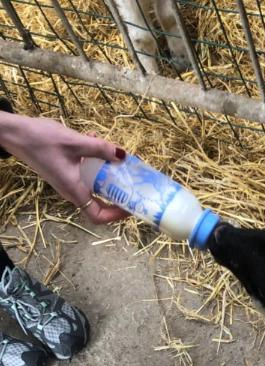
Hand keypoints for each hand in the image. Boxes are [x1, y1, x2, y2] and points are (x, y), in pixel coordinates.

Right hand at [0, 113, 128, 224]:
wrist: (13, 132)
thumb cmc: (39, 139)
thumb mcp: (73, 141)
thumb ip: (98, 148)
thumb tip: (122, 155)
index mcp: (74, 190)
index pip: (98, 215)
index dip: (116, 215)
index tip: (131, 205)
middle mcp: (72, 190)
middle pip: (100, 201)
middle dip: (118, 191)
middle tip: (133, 181)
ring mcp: (68, 180)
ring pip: (94, 183)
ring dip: (107, 172)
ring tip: (118, 158)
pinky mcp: (65, 170)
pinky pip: (85, 170)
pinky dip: (94, 160)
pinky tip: (96, 140)